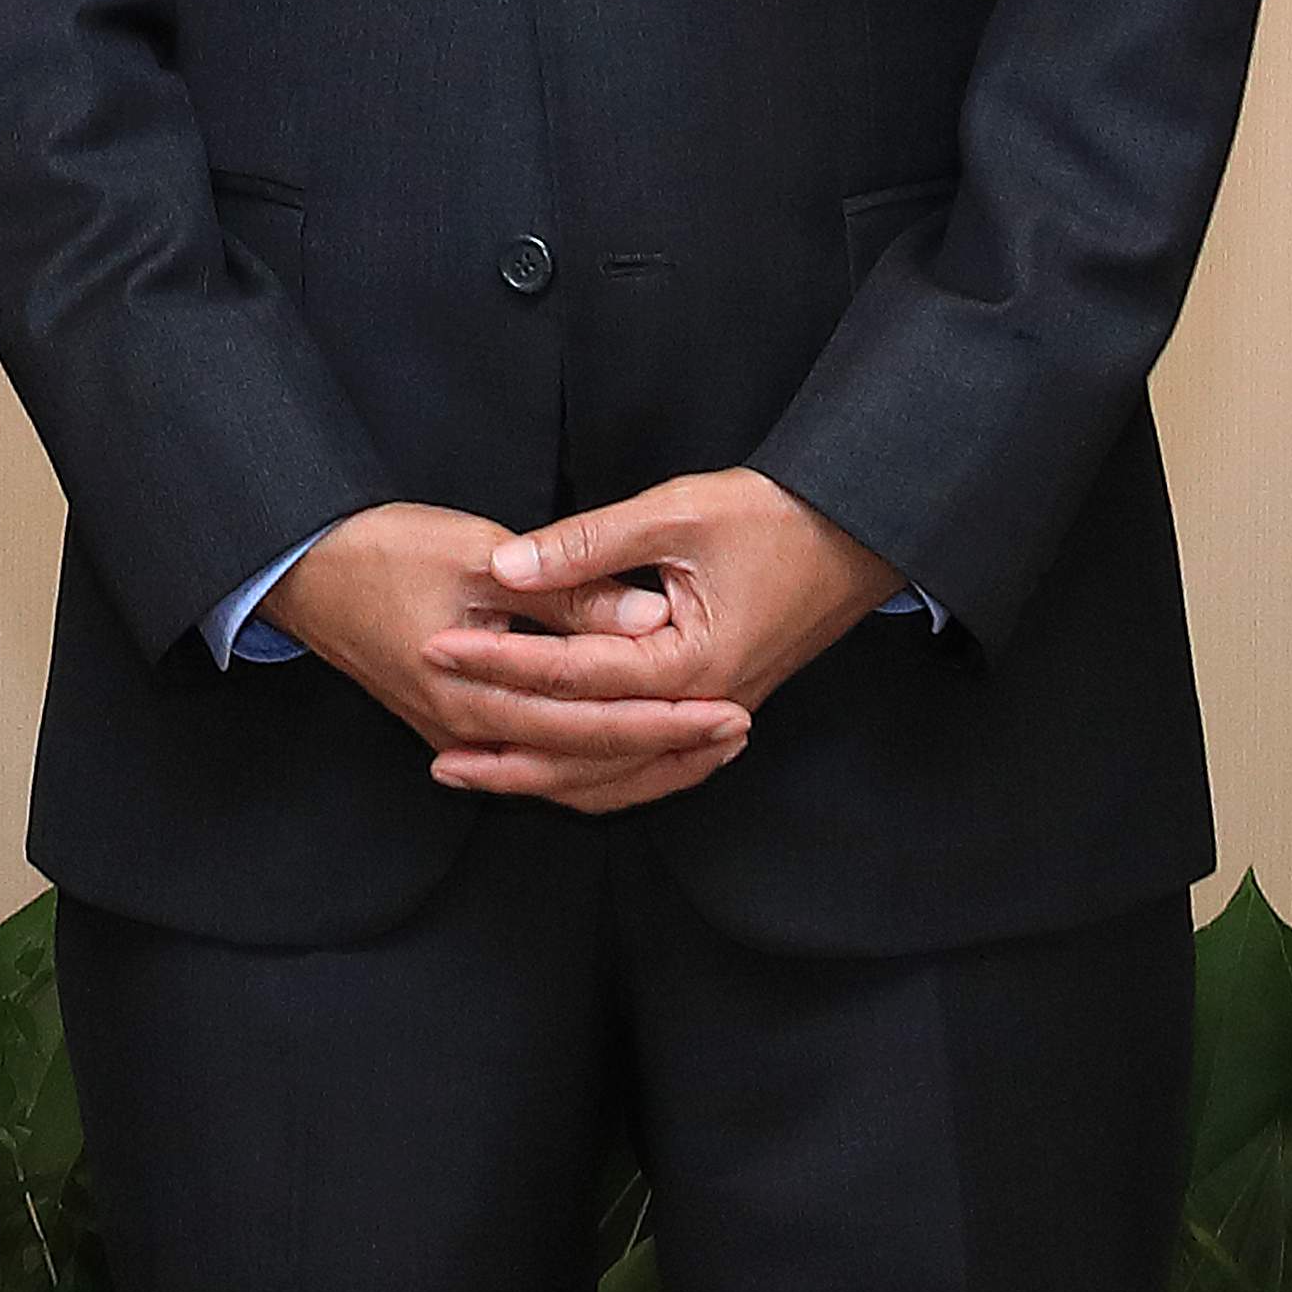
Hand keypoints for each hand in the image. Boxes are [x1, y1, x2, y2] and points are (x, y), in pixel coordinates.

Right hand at [272, 501, 750, 814]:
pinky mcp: (449, 725)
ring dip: (633, 765)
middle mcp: (468, 732)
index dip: (667, 720)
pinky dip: (586, 762)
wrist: (298, 568)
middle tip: (737, 732)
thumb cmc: (383, 550)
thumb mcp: (481, 557)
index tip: (731, 708)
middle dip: (668, 751)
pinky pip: (533, 763)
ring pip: (561, 775)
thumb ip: (568, 593)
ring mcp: (456, 736)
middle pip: (587, 762)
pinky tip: (623, 754)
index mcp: (477, 695)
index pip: (595, 723)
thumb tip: (649, 617)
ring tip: (700, 748)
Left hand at [432, 471, 901, 811]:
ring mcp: (713, 716)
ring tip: (479, 774)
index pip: (569, 675)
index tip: (434, 647)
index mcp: (687, 663)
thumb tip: (506, 567)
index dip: (496, 661)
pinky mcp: (717, 709)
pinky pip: (648, 768)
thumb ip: (588, 545)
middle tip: (438, 752)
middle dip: (508, 750)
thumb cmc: (774, 514)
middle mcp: (701, 707)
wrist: (857, 532)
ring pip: (619, 777)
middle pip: (588, 752)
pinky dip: (598, 778)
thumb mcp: (676, 513)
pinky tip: (556, 772)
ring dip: (547, 779)